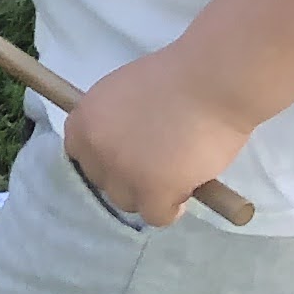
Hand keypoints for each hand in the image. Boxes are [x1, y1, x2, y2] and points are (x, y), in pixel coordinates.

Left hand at [63, 47, 252, 230]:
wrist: (213, 80)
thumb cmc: (178, 78)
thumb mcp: (125, 92)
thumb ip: (113, 121)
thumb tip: (120, 148)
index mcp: (84, 120)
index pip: (80, 156)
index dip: (105, 160)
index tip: (128, 158)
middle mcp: (95, 148)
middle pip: (103, 182)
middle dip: (128, 177)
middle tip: (158, 163)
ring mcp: (122, 172)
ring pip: (127, 201)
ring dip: (150, 193)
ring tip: (177, 173)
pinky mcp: (153, 190)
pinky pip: (155, 216)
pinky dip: (170, 209)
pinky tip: (186, 190)